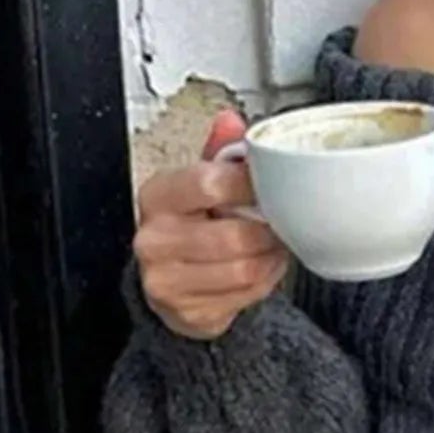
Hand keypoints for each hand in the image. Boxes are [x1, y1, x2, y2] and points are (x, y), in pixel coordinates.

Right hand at [134, 109, 289, 339]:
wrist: (171, 285)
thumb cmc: (188, 228)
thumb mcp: (197, 186)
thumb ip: (217, 154)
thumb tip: (231, 120)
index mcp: (157, 197)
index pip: (208, 184)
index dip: (248, 184)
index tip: (270, 183)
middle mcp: (155, 239)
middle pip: (233, 236)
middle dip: (267, 231)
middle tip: (279, 224)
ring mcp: (168, 280)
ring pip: (244, 269)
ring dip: (270, 258)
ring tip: (274, 246)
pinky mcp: (188, 311)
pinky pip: (244, 295)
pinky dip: (265, 281)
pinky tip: (264, 267)